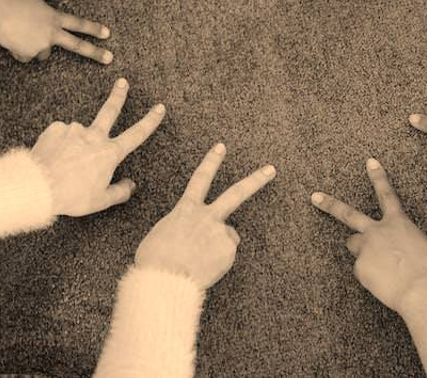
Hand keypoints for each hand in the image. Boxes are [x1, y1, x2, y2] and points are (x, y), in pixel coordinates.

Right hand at [0, 0, 112, 63]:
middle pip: (77, 45)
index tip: (107, 34)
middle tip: (109, 58)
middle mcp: (51, 33)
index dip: (94, 29)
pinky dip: (20, 52)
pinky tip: (12, 40)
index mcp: (54, 17)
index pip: (78, 24)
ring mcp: (40, 45)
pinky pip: (25, 56)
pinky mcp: (27, 54)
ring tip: (22, 34)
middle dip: (95, 53)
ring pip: (43, 53)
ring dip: (37, 48)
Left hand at [29, 78, 165, 215]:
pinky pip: (60, 135)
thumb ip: (120, 192)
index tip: (159, 108)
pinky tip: (53, 158)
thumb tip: (131, 185)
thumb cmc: (72, 195)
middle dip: (118, 95)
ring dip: (75, 144)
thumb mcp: (101, 201)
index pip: (136, 134)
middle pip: (110, 111)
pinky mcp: (55, 129)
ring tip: (64, 164)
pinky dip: (59, 144)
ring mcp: (74, 130)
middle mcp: (94, 136)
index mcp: (109, 153)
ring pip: (79, 134)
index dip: (150, 121)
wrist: (40, 186)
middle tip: (122, 82)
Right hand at [135, 143, 275, 288]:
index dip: (211, 161)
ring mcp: (220, 233)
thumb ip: (181, 228)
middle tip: (271, 169)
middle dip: (255, 180)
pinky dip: (217, 263)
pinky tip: (204, 269)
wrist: (165, 278)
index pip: (200, 178)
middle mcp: (207, 217)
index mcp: (186, 210)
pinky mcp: (228, 251)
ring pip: (227, 236)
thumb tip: (191, 235)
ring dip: (218, 246)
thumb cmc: (155, 260)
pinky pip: (226, 256)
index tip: (221, 147)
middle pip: (236, 193)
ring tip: (199, 260)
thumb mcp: (160, 235)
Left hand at [311, 158, 426, 311]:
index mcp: (399, 223)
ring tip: (380, 267)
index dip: (378, 177)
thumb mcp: (426, 250)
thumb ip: (407, 244)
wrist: (424, 291)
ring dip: (362, 251)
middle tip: (315, 197)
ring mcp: (366, 248)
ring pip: (355, 246)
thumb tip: (401, 252)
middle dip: (330, 204)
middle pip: (348, 214)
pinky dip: (372, 277)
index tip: (370, 162)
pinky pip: (363, 272)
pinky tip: (385, 284)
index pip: (386, 194)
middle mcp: (378, 231)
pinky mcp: (360, 268)